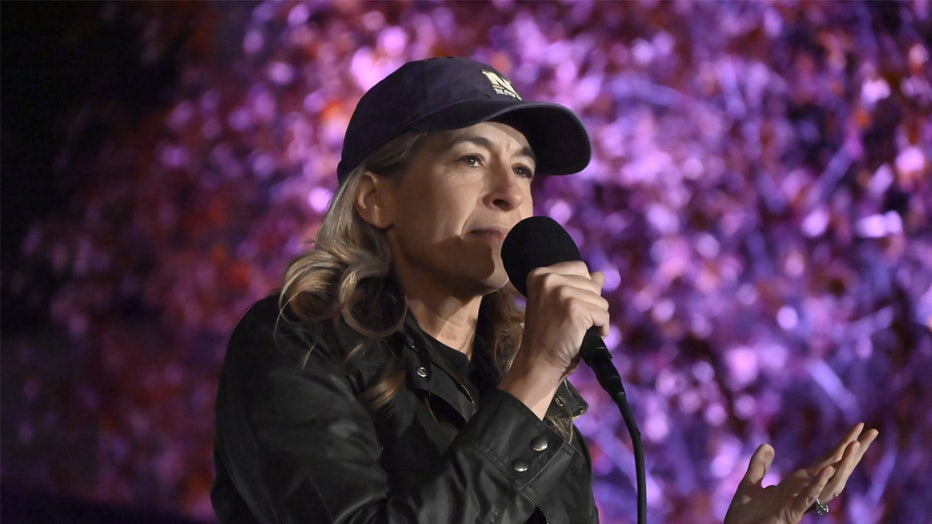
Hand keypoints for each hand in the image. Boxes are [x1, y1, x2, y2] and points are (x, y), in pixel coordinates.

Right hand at [498, 261, 607, 417]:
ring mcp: (561, 292)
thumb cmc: (548, 335)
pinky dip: (601, 328)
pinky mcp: (575, 308)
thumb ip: (578, 286)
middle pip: (592, 284)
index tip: (569, 308)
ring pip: (600, 300)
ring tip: (577, 330)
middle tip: (572, 322)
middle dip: (590, 305)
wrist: (538, 362)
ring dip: (596, 318)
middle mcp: (549, 279)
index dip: (583, 290)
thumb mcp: (558, 304)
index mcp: (540, 274)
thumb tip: (600, 275)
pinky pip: (603, 314)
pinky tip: (585, 336)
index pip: (580, 268)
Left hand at [724, 422, 878, 523]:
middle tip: (873, 432)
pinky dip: (818, 483)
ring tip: (855, 444)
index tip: (858, 428)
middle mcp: (804, 492)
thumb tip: (768, 445)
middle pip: (836, 470)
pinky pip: (809, 496)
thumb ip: (760, 465)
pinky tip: (827, 470)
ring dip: (843, 464)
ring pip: (830, 483)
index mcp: (798, 484)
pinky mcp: (792, 512)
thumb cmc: (745, 515)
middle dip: (854, 452)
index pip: (827, 462)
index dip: (842, 446)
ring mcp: (801, 503)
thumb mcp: (750, 483)